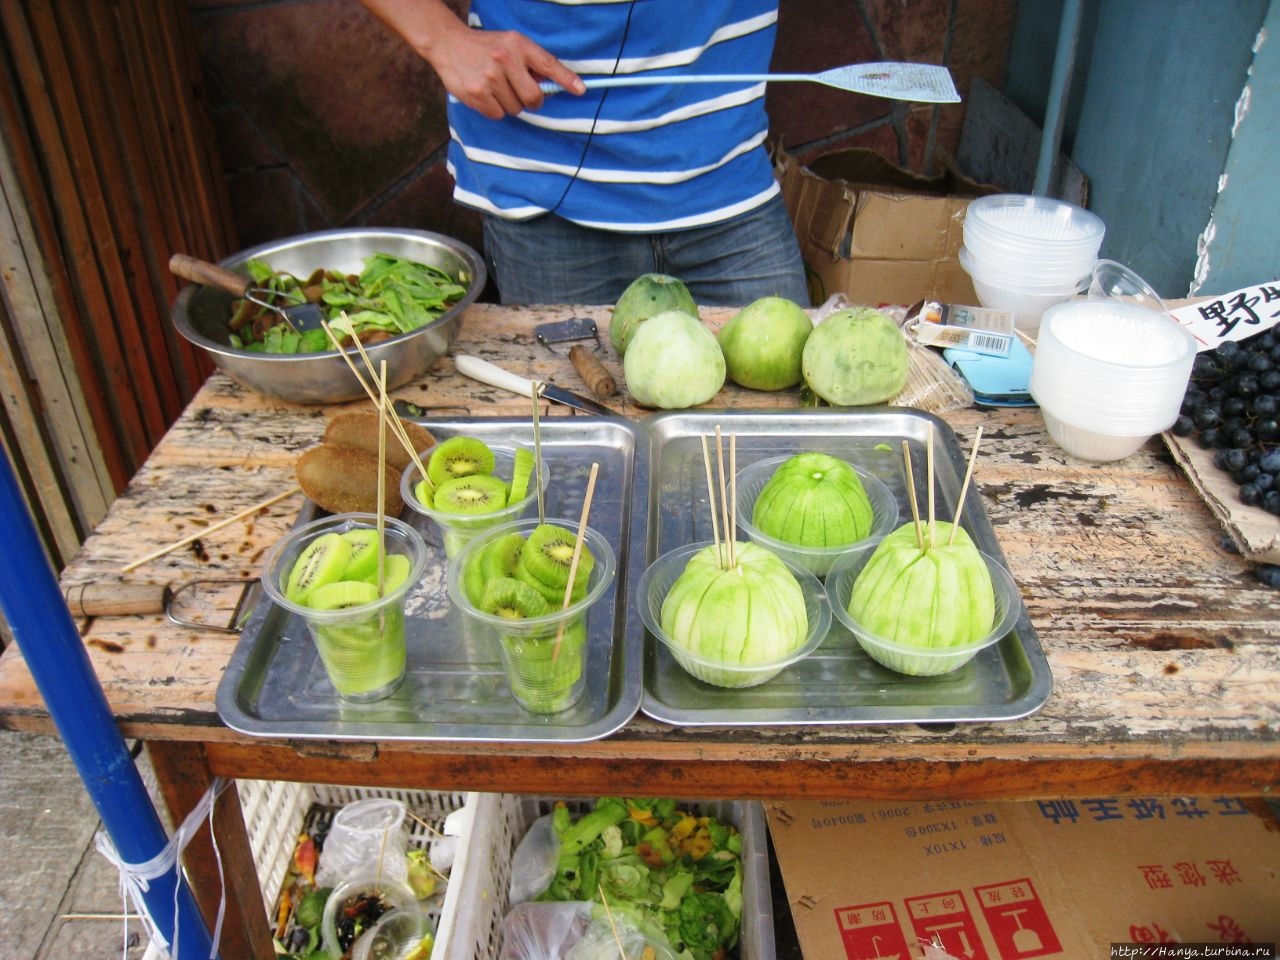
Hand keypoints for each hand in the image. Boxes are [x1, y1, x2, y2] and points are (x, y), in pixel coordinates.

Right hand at [361, 0, 583, 119]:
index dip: (566, 80)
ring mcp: (490, 78)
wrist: (449, 44)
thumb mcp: (511, 44)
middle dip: (530, 100)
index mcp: (518, 45)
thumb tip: (554, 87)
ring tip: (496, 86)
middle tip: (519, 91)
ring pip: (515, 109)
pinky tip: (486, 94)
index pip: (548, 65)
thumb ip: (531, 63)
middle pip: (533, 98)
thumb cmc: (486, 47)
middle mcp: (505, 60)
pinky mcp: (477, 94)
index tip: (581, 90)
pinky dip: (495, 109)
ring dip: (510, 103)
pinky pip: (498, 115)